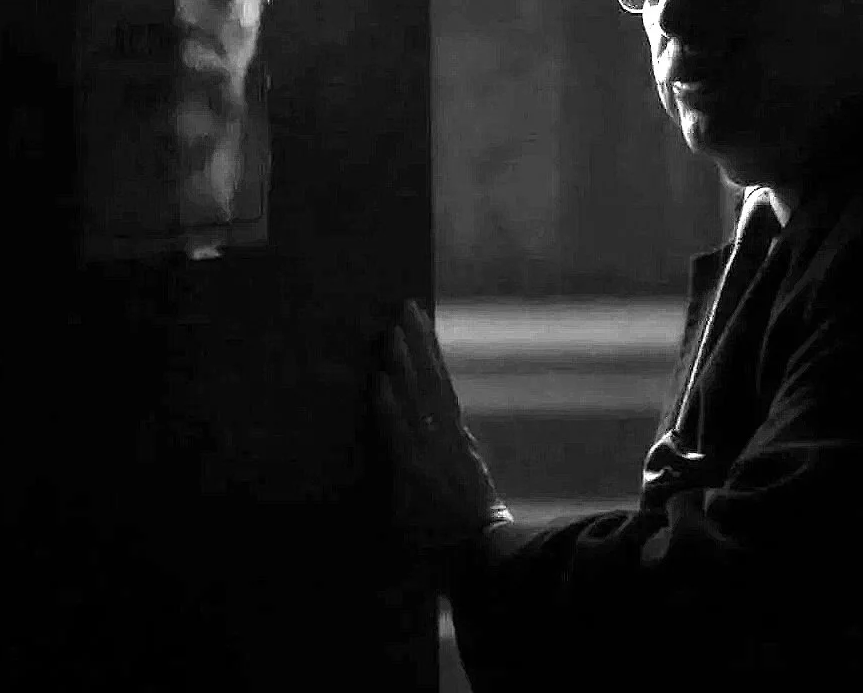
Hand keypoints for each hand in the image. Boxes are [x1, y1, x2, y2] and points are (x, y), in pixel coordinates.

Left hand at [373, 299, 510, 553]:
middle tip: (407, 307)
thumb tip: (448, 439)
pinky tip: (378, 382)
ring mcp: (432, 454)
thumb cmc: (470, 532)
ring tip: (391, 330)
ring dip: (402, 362)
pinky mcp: (416, 474)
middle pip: (431, 380)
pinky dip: (389, 406)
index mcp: (457, 440)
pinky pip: (398, 433)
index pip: (442, 387)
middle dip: (419, 342)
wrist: (483, 555)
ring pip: (416, 398)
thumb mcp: (466, 486)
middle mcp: (447, 439)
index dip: (431, 355)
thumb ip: (455, 460)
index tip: (422, 325)